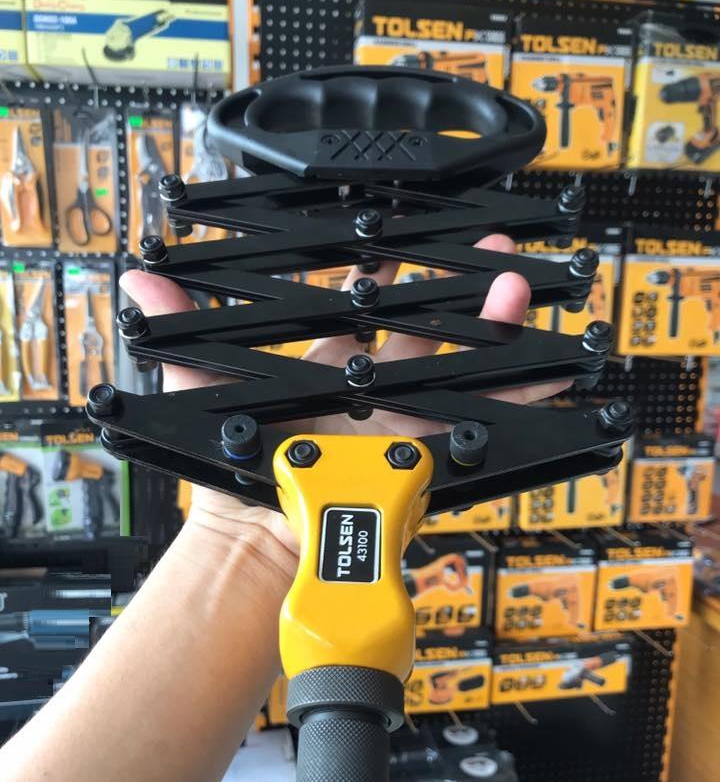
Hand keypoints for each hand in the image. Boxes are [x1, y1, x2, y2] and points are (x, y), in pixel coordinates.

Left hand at [120, 233, 567, 557]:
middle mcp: (375, 395)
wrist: (262, 543)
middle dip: (462, 290)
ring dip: (495, 330)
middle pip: (430, 334)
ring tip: (519, 288)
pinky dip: (520, 398)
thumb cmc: (236, 473)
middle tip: (489, 249)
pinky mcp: (427, 457)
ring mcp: (406, 424)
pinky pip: (482, 425)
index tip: (410, 238)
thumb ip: (178, 334)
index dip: (391, 276)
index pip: (370, 314)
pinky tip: (551, 370)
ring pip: (462, 369)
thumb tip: (139, 281)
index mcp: (334, 371)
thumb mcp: (203, 391)